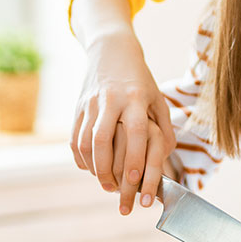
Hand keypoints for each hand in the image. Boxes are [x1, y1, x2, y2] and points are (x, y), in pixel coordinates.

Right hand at [71, 33, 174, 214]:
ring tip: (104, 183)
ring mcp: (91, 104)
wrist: (111, 51)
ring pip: (85, 141)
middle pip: (103, 139)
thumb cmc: (139, 81)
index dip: (134, 157)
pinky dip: (81, 158)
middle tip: (114, 190)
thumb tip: (165, 157)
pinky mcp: (78, 107)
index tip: (135, 179)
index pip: (135, 131)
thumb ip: (164, 127)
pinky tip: (91, 169)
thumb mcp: (157, 98)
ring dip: (93, 167)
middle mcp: (111, 100)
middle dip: (107, 169)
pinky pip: (74, 138)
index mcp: (135, 98)